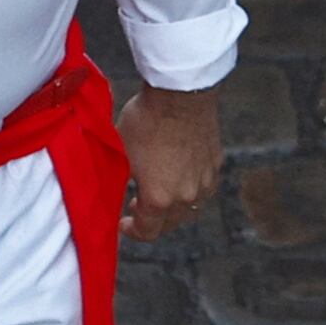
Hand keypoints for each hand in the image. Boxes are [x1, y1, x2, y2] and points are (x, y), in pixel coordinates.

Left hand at [121, 84, 220, 239]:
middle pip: (170, 224)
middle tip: (137, 205)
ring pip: (189, 207)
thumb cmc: (146, 120)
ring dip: (173, 206)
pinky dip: (189, 188)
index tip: (124, 221)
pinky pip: (203, 187)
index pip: (148, 232)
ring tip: (159, 190)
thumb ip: (118, 179)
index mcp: (159, 199)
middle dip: (152, 219)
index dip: (133, 231)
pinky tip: (178, 174)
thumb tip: (110, 189)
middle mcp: (186, 196)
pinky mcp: (215, 164)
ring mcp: (205, 181)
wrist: (179, 92)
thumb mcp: (121, 153)